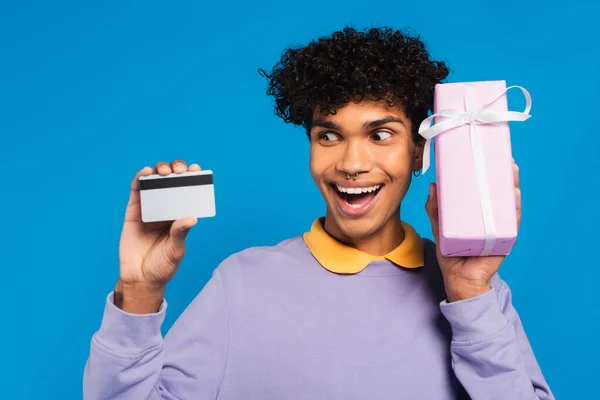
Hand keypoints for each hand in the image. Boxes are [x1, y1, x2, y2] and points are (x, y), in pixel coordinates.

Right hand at [115, 160, 200, 312]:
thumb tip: (191, 218)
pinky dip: (139, 178)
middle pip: (172, 181)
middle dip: (177, 170)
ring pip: (155, 181)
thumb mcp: (175, 250)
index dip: (193, 177)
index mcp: (180, 214)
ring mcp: (149, 207)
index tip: (196, 169)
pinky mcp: (133, 211)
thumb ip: (180, 234)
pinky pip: (136, 190)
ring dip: (159, 170)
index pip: (189, 191)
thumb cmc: (162, 266)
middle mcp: (166, 207)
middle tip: (180, 171)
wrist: (140, 278)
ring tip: (165, 171)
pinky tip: (145, 173)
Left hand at [425, 160, 521, 301]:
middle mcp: (490, 218)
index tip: (490, 155)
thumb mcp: (439, 227)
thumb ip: (435, 209)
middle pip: (501, 193)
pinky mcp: (504, 239)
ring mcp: (499, 228)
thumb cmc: (451, 253)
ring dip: (513, 187)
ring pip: (509, 204)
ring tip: (511, 173)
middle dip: (506, 175)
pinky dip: (514, 209)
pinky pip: (512, 223)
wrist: (459, 279)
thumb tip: (433, 186)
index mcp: (476, 212)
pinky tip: (514, 196)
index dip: (490, 173)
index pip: (486, 189)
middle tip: (506, 159)